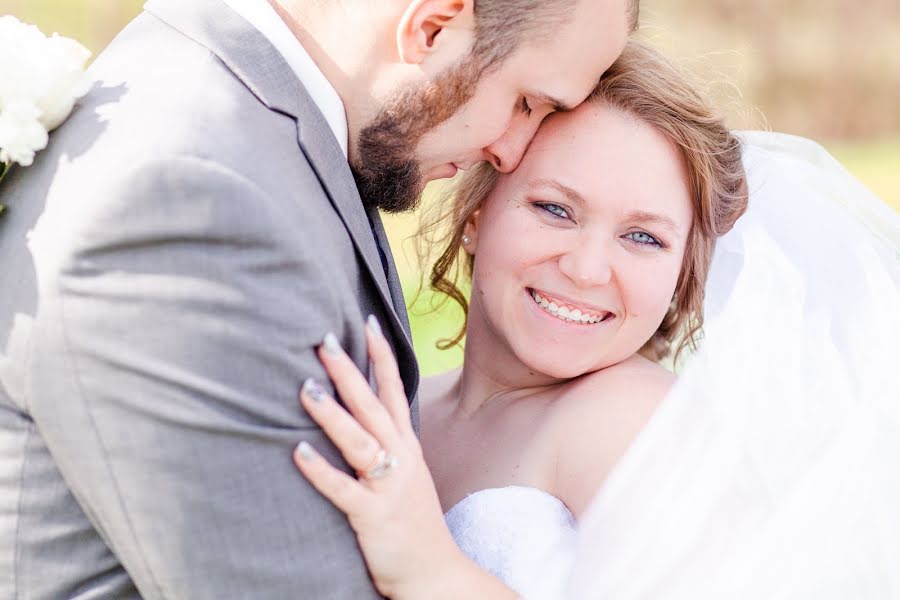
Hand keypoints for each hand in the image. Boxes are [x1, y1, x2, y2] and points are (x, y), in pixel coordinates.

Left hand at [292, 316, 463, 598]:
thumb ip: (386, 445)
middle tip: (322, 341)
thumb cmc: (412, 521)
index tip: (369, 322)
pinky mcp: (372, 516)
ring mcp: (388, 487)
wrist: (435, 573)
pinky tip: (297, 453)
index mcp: (407, 447)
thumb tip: (358, 415)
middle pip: (373, 407)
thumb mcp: (406, 474)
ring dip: (332, 414)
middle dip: (349, 371)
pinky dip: (321, 471)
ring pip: (359, 441)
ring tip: (304, 388)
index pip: (395, 391)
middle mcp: (400, 460)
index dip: (382, 356)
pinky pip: (343, 490)